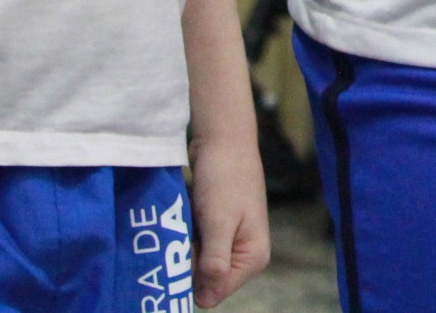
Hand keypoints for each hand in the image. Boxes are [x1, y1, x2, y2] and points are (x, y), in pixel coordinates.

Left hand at [188, 130, 270, 306]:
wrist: (224, 139)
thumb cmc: (225, 178)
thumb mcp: (218, 223)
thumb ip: (214, 263)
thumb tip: (205, 301)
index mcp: (253, 258)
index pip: (214, 293)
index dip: (192, 278)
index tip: (183, 251)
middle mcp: (244, 255)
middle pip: (204, 280)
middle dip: (186, 263)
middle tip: (182, 233)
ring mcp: (231, 242)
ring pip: (196, 264)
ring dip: (183, 249)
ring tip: (184, 222)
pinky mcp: (217, 230)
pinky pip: (195, 247)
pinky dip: (185, 238)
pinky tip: (185, 219)